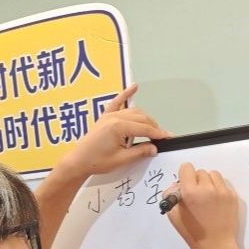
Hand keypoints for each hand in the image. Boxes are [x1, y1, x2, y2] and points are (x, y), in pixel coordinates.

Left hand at [55, 84, 171, 181]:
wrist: (79, 161)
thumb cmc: (97, 162)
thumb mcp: (121, 160)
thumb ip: (139, 152)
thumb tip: (154, 147)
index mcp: (119, 127)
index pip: (145, 128)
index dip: (158, 134)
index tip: (169, 137)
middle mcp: (115, 117)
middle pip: (142, 118)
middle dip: (153, 127)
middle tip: (161, 137)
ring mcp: (109, 115)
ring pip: (134, 111)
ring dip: (144, 119)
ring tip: (152, 130)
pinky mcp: (105, 116)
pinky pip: (117, 102)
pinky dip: (126, 94)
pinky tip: (134, 86)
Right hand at [165, 163, 239, 248]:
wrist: (215, 244)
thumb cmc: (192, 232)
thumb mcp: (173, 215)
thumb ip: (170, 195)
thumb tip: (176, 185)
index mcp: (190, 192)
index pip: (186, 168)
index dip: (184, 175)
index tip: (185, 185)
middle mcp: (207, 188)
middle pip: (199, 172)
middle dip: (196, 181)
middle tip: (196, 196)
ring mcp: (222, 191)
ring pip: (213, 174)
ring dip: (208, 182)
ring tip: (207, 197)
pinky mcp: (232, 195)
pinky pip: (223, 183)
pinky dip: (218, 189)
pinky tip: (216, 203)